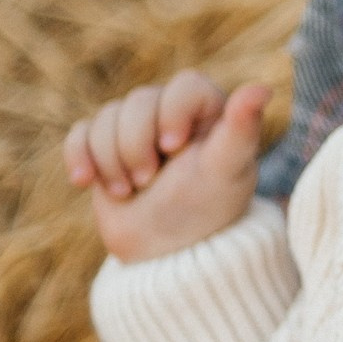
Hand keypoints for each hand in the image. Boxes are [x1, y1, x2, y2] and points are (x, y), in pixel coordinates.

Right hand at [64, 69, 268, 260]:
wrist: (166, 255)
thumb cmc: (206, 210)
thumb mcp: (225, 171)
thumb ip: (242, 130)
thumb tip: (263, 88)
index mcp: (208, 110)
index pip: (184, 86)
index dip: (171, 113)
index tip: (173, 148)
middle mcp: (170, 112)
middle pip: (137, 102)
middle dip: (136, 147)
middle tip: (149, 181)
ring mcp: (133, 129)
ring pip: (105, 118)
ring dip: (111, 160)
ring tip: (129, 190)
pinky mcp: (102, 147)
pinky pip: (80, 133)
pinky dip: (79, 157)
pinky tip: (85, 182)